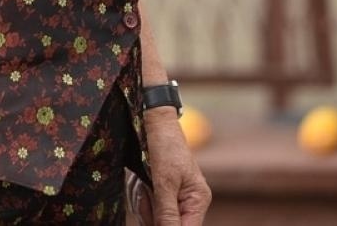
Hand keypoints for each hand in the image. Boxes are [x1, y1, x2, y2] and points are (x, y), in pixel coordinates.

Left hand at [143, 109, 210, 225]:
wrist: (151, 121)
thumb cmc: (163, 146)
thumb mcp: (164, 182)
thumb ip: (167, 215)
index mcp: (197, 200)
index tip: (154, 216)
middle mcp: (187, 203)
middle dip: (151, 213)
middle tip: (149, 190)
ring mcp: (172, 198)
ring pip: (153, 218)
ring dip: (143, 203)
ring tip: (145, 182)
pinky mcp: (157, 193)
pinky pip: (145, 207)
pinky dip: (140, 197)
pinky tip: (141, 182)